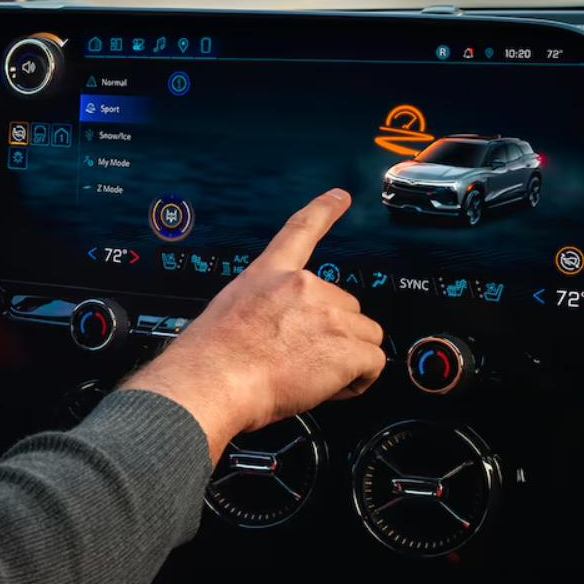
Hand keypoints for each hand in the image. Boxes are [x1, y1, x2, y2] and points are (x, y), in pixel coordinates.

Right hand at [123, 189, 385, 461]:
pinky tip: (333, 387)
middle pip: (345, 304)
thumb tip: (281, 331)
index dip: (323, 210)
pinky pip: (373, 363)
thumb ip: (264, 309)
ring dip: (348, 356)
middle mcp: (302, 286)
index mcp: (268, 274)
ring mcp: (328, 314)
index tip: (340, 196)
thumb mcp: (229, 313)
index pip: (300, 231)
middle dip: (333, 332)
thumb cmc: (210, 359)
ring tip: (312, 376)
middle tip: (303, 359)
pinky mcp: (347, 346)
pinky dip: (360, 380)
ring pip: (364, 335)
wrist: (212, 382)